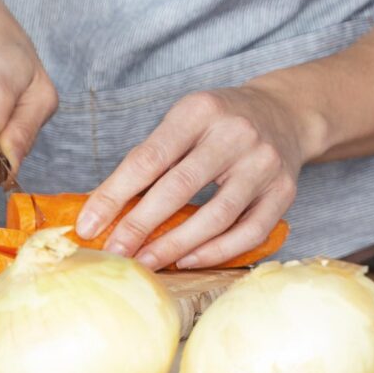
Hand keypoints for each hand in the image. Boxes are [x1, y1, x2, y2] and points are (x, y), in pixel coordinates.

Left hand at [78, 85, 305, 271]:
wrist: (285, 113)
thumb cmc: (220, 123)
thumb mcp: (185, 121)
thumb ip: (151, 157)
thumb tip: (103, 208)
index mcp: (201, 110)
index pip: (149, 158)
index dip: (114, 194)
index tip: (88, 224)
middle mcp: (236, 133)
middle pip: (180, 187)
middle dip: (140, 225)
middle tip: (114, 252)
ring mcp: (265, 163)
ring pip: (217, 216)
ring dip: (176, 245)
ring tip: (146, 261)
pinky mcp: (284, 191)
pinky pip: (249, 232)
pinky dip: (216, 251)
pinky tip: (188, 260)